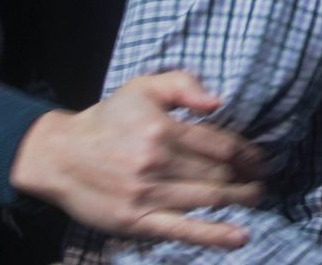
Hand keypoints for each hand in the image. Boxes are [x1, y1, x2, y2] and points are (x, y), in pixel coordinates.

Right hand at [10, 70, 264, 248]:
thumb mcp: (143, 87)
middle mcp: (156, 162)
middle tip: (261, 179)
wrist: (60, 156)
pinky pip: (182, 230)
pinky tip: (239, 237)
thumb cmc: (107, 119)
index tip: (259, 158)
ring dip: (239, 200)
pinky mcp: (136, 221)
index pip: (221, 145)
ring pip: (208, 199)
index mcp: (161, 129)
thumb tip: (218, 103)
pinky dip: (214, 235)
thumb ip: (183, 85)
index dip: (247, 153)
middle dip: (247, 177)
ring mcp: (147, 194)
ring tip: (255, 197)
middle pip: (218, 173)